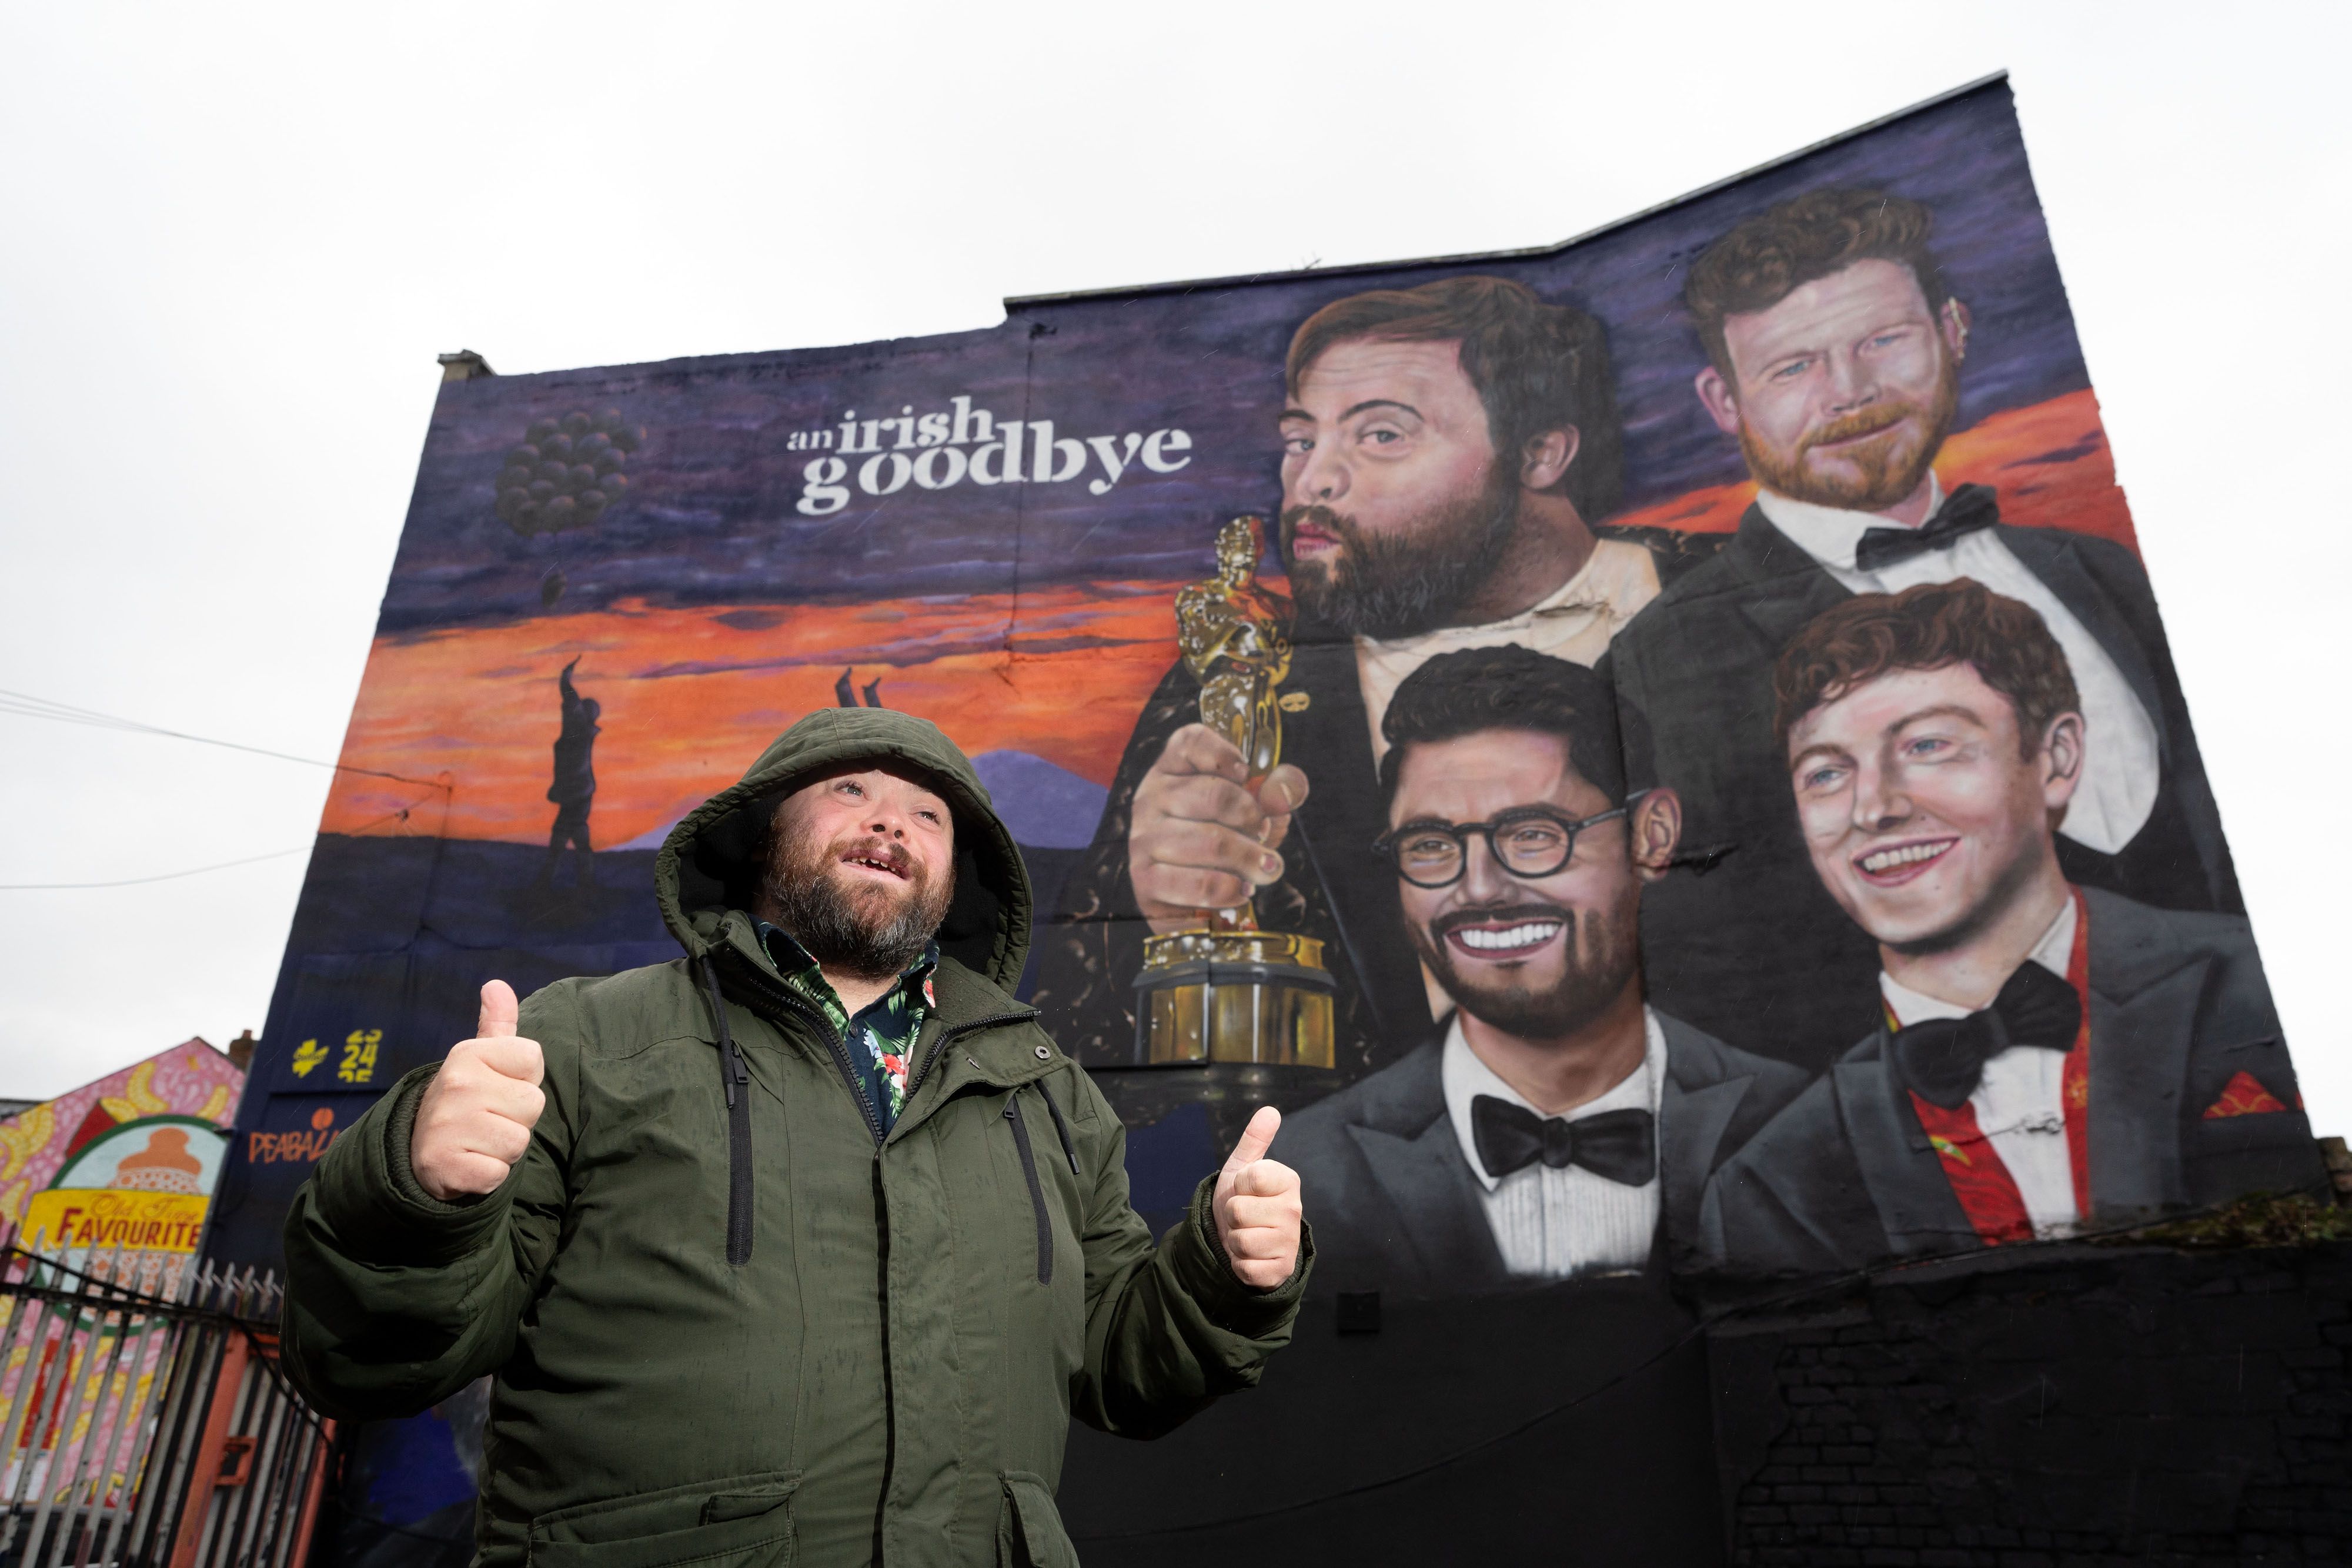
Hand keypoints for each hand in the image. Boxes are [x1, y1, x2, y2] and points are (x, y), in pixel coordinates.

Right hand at [410, 981, 546, 1200]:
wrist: (418, 1150)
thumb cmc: (466, 1099)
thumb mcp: (479, 1056)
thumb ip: (497, 1022)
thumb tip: (497, 985)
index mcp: (468, 1053)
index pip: (533, 1059)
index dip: (523, 1078)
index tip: (498, 1086)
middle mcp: (456, 1085)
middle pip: (533, 1104)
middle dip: (517, 1117)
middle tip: (487, 1118)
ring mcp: (447, 1126)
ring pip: (518, 1141)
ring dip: (504, 1148)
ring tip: (478, 1141)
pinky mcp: (444, 1166)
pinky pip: (497, 1173)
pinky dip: (488, 1175)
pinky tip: (468, 1163)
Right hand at [1127, 725, 1308, 934]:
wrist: (1186, 899)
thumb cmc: (1220, 842)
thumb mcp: (1252, 811)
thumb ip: (1276, 792)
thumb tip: (1288, 790)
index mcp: (1172, 769)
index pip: (1189, 742)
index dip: (1222, 753)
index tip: (1245, 773)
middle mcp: (1151, 798)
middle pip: (1212, 795)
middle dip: (1252, 818)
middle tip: (1265, 834)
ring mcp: (1143, 839)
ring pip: (1210, 842)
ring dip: (1250, 858)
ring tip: (1266, 868)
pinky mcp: (1146, 881)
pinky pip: (1198, 883)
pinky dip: (1230, 889)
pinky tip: (1241, 890)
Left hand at [1212, 1106, 1301, 1288]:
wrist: (1244, 1239)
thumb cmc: (1244, 1199)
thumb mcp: (1243, 1167)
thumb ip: (1254, 1139)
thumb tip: (1269, 1110)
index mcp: (1288, 1182)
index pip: (1251, 1177)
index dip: (1239, 1184)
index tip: (1246, 1189)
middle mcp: (1294, 1211)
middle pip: (1239, 1211)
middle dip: (1233, 1215)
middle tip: (1244, 1216)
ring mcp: (1289, 1243)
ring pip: (1240, 1240)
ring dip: (1235, 1240)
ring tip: (1246, 1235)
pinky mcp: (1280, 1271)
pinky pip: (1245, 1267)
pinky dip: (1239, 1264)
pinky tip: (1250, 1256)